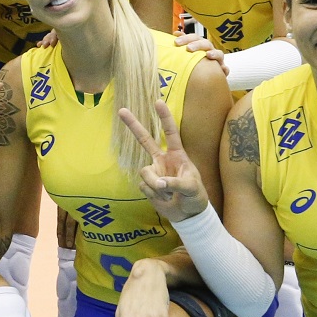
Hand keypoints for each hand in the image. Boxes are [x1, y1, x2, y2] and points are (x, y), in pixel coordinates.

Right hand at [119, 101, 208, 222]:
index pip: (171, 133)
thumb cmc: (195, 197)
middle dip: (133, 125)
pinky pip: (144, 186)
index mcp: (177, 155)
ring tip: (169, 193)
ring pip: (145, 172)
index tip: (158, 101)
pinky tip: (163, 198)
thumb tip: (160, 183)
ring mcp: (154, 172)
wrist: (188, 215)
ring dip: (156, 185)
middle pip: (144, 140)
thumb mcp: (192, 188)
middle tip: (121, 110)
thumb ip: (177, 183)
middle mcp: (162, 160)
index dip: (164, 118)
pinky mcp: (147, 185)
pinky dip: (154, 194)